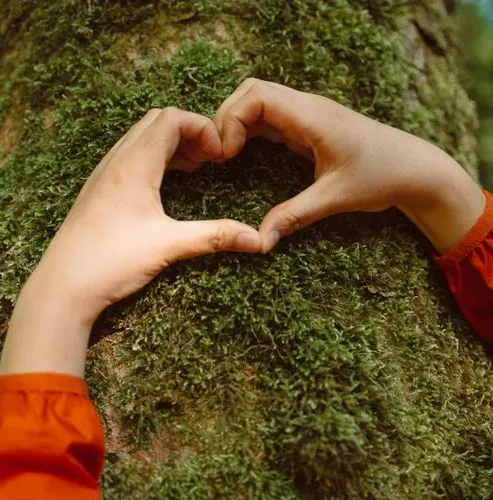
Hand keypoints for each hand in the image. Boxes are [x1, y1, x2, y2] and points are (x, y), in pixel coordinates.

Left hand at [1, 108, 260, 375]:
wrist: (63, 286)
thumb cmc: (110, 262)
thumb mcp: (168, 246)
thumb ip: (215, 237)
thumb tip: (257, 240)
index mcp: (134, 165)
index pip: (171, 119)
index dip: (202, 128)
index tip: (220, 154)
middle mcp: (117, 160)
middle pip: (157, 121)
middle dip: (189, 132)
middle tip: (210, 158)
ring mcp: (106, 173)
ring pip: (142, 137)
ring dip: (172, 144)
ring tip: (195, 167)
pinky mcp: (101, 188)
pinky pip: (131, 155)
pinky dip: (156, 157)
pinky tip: (168, 183)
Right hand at [214, 78, 484, 253]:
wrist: (415, 169)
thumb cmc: (382, 177)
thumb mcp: (335, 199)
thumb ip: (294, 217)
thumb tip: (260, 241)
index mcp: (314, 117)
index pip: (258, 96)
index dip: (232, 119)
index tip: (226, 154)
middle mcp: (308, 108)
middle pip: (252, 91)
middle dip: (227, 118)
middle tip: (219, 154)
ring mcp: (308, 115)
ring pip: (260, 101)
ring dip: (237, 122)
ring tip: (226, 154)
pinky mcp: (309, 126)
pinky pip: (272, 118)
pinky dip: (251, 130)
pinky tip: (244, 152)